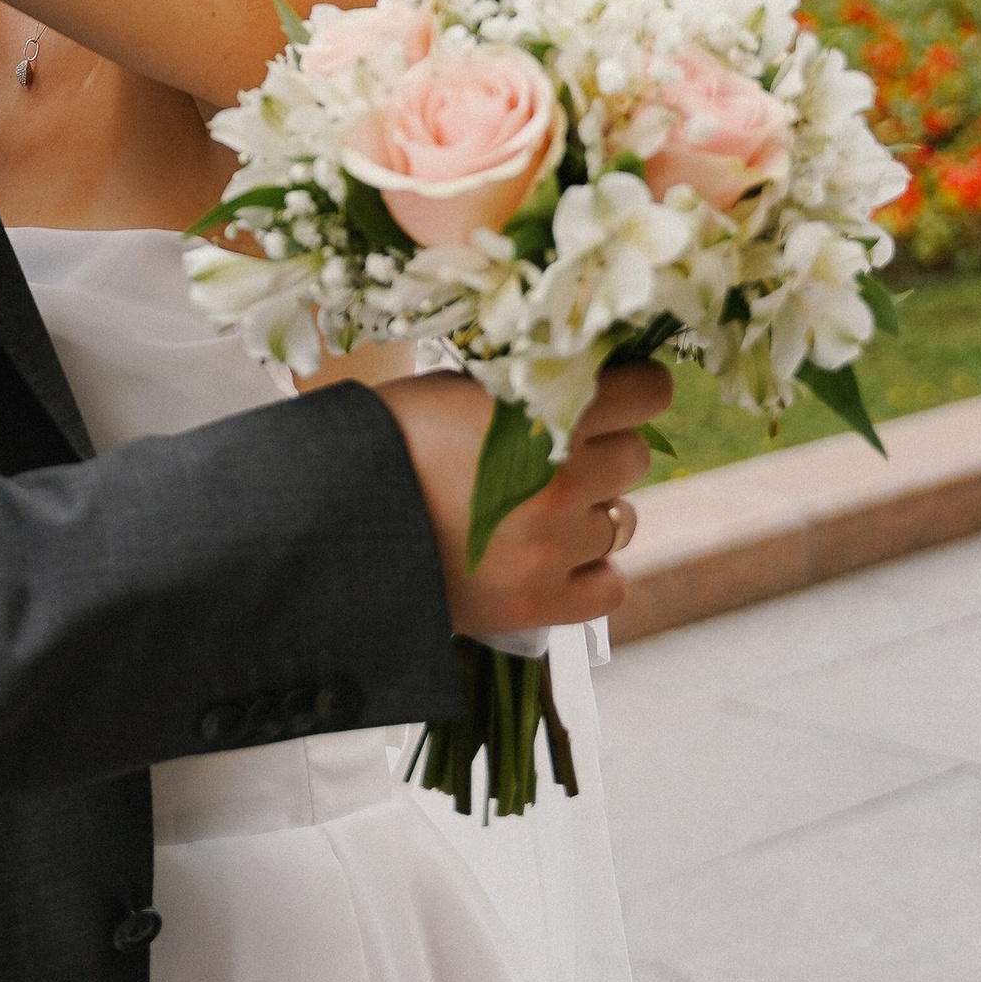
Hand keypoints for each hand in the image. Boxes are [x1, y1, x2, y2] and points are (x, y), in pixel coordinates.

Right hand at [380, 364, 664, 638]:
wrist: (333, 522)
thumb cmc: (391, 440)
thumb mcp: (459, 389)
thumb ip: (530, 388)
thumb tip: (591, 377)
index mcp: (540, 417)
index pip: (647, 394)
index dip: (636, 390)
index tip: (619, 394)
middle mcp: (558, 484)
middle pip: (634, 458)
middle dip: (602, 452)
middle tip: (553, 455)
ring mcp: (552, 550)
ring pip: (622, 521)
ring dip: (590, 511)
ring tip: (536, 510)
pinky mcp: (539, 604)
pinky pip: (610, 585)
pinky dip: (589, 570)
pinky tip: (551, 556)